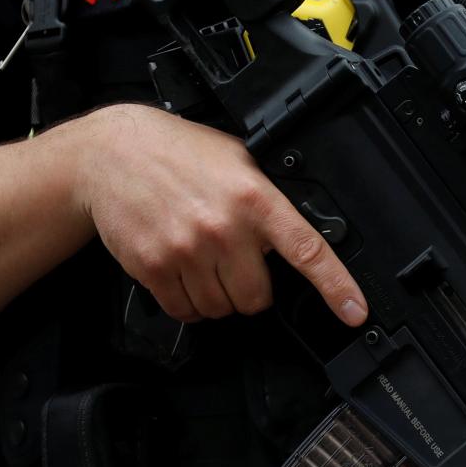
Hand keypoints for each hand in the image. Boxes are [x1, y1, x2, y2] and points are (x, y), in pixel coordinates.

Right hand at [64, 103, 366, 325]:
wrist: (111, 153)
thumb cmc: (177, 153)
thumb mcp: (236, 158)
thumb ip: (268, 196)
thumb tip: (302, 229)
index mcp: (254, 197)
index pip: (306, 250)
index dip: (336, 287)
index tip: (355, 313)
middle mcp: (223, 227)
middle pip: (257, 298)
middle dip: (251, 289)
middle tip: (235, 264)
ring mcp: (187, 249)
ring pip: (221, 309)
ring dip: (217, 296)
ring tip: (202, 260)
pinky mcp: (154, 267)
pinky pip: (186, 311)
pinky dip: (188, 303)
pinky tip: (181, 272)